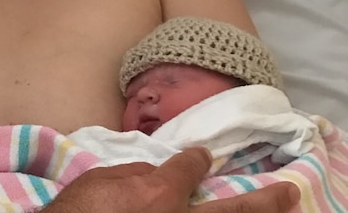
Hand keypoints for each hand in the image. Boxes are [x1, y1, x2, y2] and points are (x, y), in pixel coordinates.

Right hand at [49, 147, 299, 212]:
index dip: (198, 160)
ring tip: (280, 211)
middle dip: (263, 200)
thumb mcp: (97, 179)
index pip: (188, 168)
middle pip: (234, 212)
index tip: (203, 157)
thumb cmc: (76, 211)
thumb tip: (154, 176)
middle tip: (288, 192)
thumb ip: (132, 174)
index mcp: (159, 194)